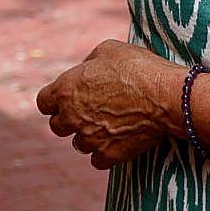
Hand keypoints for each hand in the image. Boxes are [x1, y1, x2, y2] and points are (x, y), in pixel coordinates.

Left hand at [35, 39, 179, 170]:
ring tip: (107, 125)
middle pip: (57, 126)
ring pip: (78, 144)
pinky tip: (115, 140)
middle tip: (87, 112)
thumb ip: (88, 63)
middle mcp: (72, 117)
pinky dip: (104, 153)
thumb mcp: (108, 50)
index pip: (43, 102)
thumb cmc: (138, 67)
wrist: (166, 96)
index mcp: (67, 89)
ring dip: (87, 136)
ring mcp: (90, 139)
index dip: (53, 100)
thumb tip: (84, 72)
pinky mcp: (108, 155)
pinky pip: (97, 160)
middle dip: (69, 119)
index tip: (65, 99)